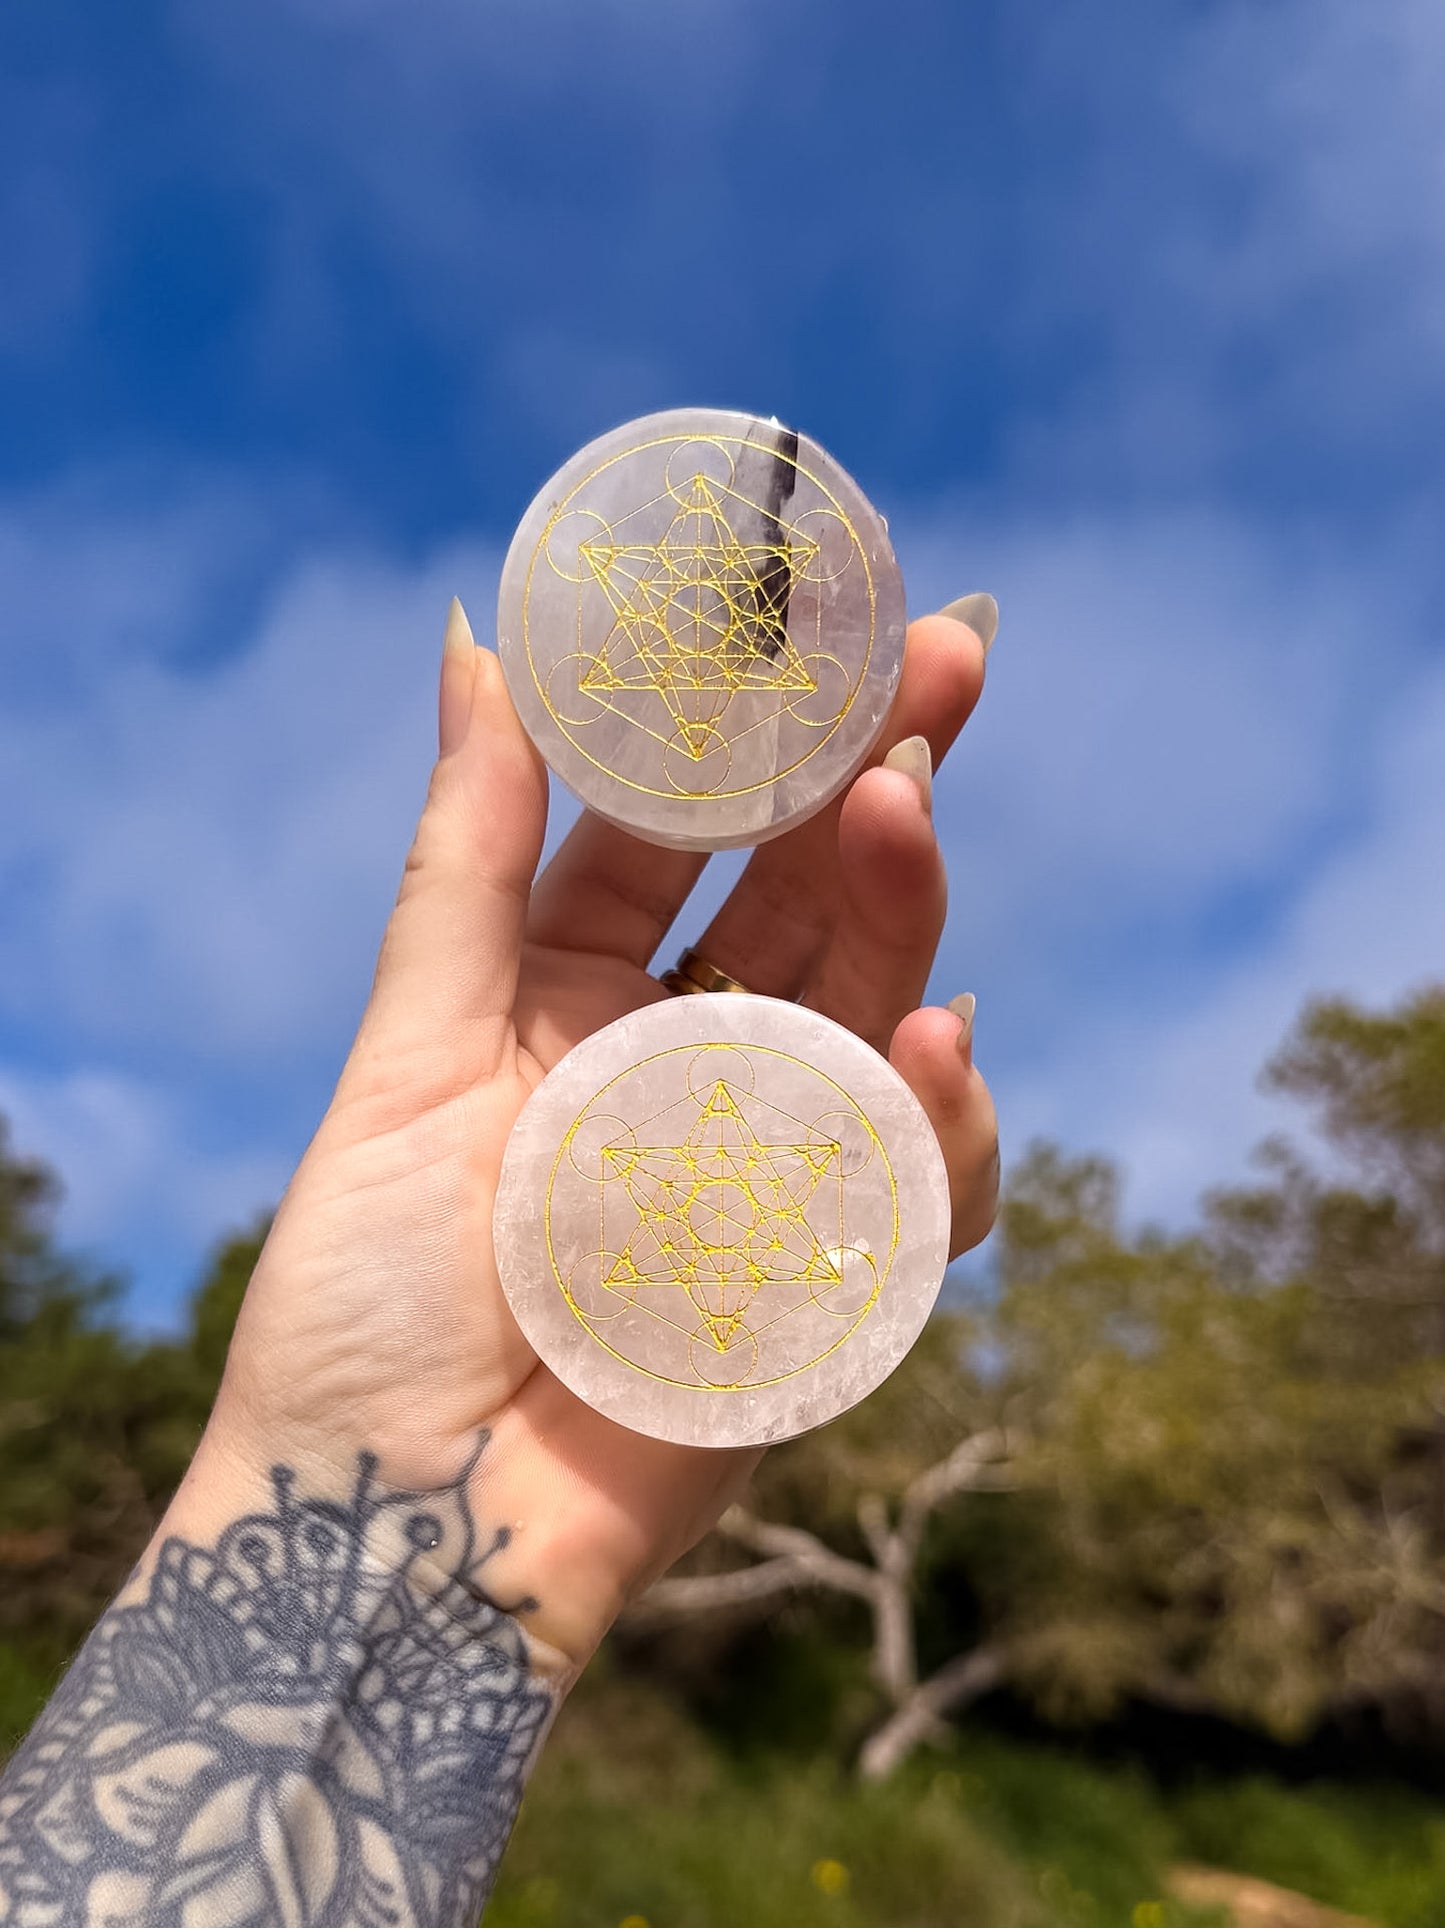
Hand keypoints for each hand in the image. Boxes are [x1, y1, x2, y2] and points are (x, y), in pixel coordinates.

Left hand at [193, 599, 998, 1673]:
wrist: (387, 1522)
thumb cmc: (367, 1289)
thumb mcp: (412, 1044)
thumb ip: (469, 850)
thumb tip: (478, 640)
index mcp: (578, 990)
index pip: (691, 834)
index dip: (750, 730)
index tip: (821, 619)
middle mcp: (685, 1056)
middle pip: (807, 897)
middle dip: (874, 779)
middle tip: (945, 661)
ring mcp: (769, 1158)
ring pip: (877, 1008)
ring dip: (903, 909)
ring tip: (902, 812)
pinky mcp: (830, 1272)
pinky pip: (919, 1179)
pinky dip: (941, 1115)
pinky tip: (938, 1042)